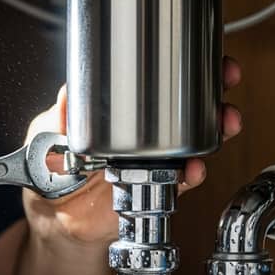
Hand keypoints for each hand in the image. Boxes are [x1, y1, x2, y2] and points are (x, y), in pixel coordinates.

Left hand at [23, 57, 243, 246]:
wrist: (57, 221)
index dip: (179, 67)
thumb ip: (59, 116)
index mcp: (120, 113)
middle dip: (213, 89)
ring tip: (225, 120)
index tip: (196, 53)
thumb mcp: (49, 134)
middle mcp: (144, 133)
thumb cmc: (51, 173)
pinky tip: (196, 166)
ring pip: (196, 138)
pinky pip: (184, 178)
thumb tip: (69, 92)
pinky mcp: (158, 187)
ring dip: (216, 127)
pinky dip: (195, 172)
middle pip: (188, 105)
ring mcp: (155, 159)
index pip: (154, 82)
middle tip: (226, 77)